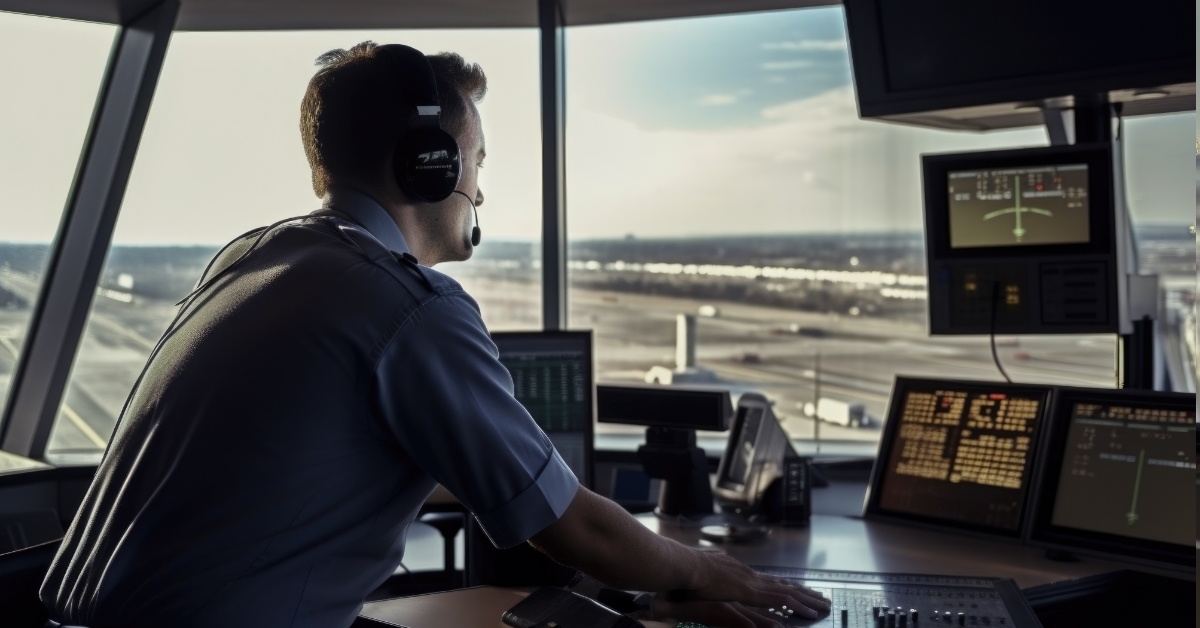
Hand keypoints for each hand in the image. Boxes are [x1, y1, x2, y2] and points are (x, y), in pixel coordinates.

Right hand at [651, 552, 830, 627]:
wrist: (684, 567)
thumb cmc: (685, 573)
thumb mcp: (701, 578)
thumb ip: (710, 580)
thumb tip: (711, 579)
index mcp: (738, 573)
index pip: (766, 580)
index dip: (783, 585)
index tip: (796, 589)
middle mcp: (749, 575)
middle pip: (782, 583)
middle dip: (802, 591)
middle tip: (820, 596)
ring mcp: (753, 583)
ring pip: (789, 591)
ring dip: (808, 599)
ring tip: (824, 605)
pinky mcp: (754, 592)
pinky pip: (783, 600)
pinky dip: (799, 606)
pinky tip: (810, 612)